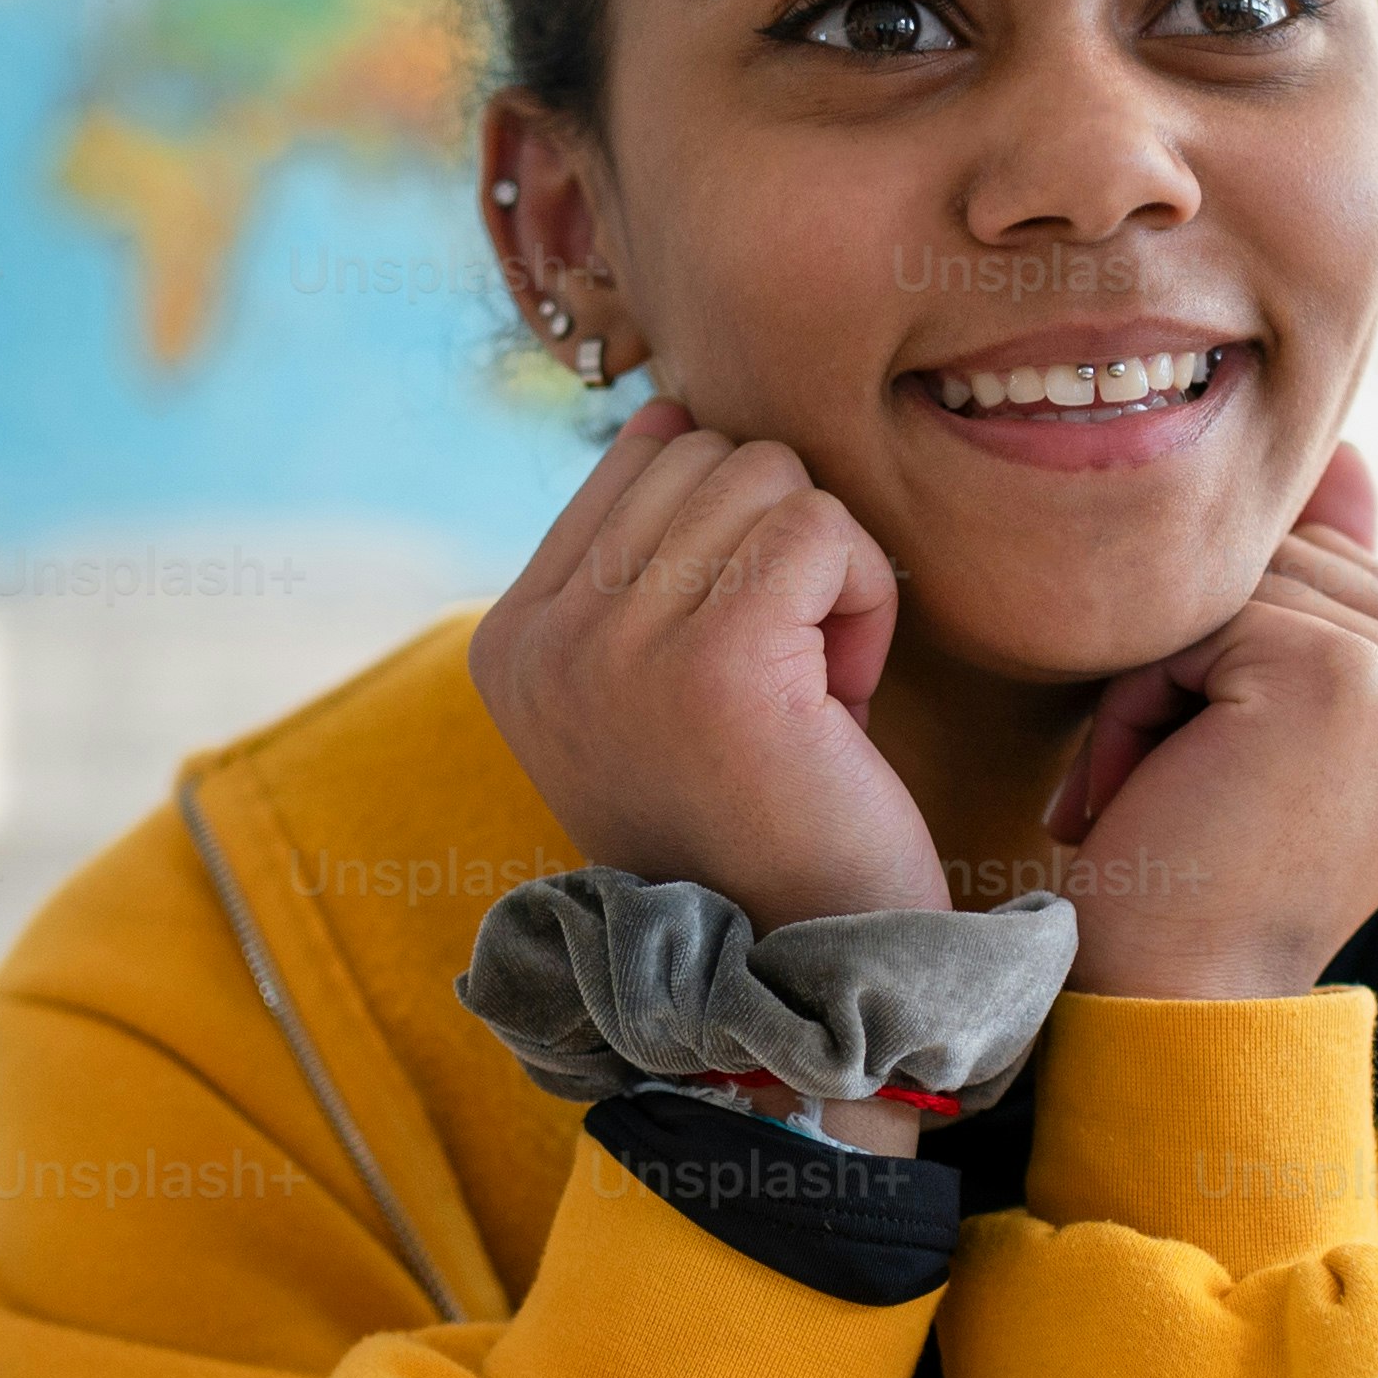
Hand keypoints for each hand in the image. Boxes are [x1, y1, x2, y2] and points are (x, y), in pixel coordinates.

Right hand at [470, 400, 948, 929]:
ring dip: (826, 574)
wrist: (810, 966)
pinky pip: (822, 526)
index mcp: (511, 640)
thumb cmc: (763, 818)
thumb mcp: (662, 679)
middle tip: (786, 680)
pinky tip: (846, 697)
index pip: (640, 457)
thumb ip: (644, 555)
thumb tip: (669, 410)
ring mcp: (614, 648)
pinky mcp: (713, 661)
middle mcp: (542, 640)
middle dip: (777, 548)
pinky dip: (866, 598)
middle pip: (705, 452)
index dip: (729, 539)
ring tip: (811, 693)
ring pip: (767, 476)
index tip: (741, 664)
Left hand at [1040, 443, 1377, 998]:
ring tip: (1170, 799)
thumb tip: (1348, 451)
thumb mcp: (1274, 713)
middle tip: (1185, 795)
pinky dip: (1138, 704)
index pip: (1323, 566)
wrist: (1180, 1004)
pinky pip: (1195, 620)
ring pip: (1234, 581)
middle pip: (1284, 557)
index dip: (1235, 656)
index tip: (1231, 783)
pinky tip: (1154, 799)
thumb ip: (1325, 586)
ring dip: (1159, 684)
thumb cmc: (1207, 868)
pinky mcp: (1342, 675)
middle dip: (1198, 661)